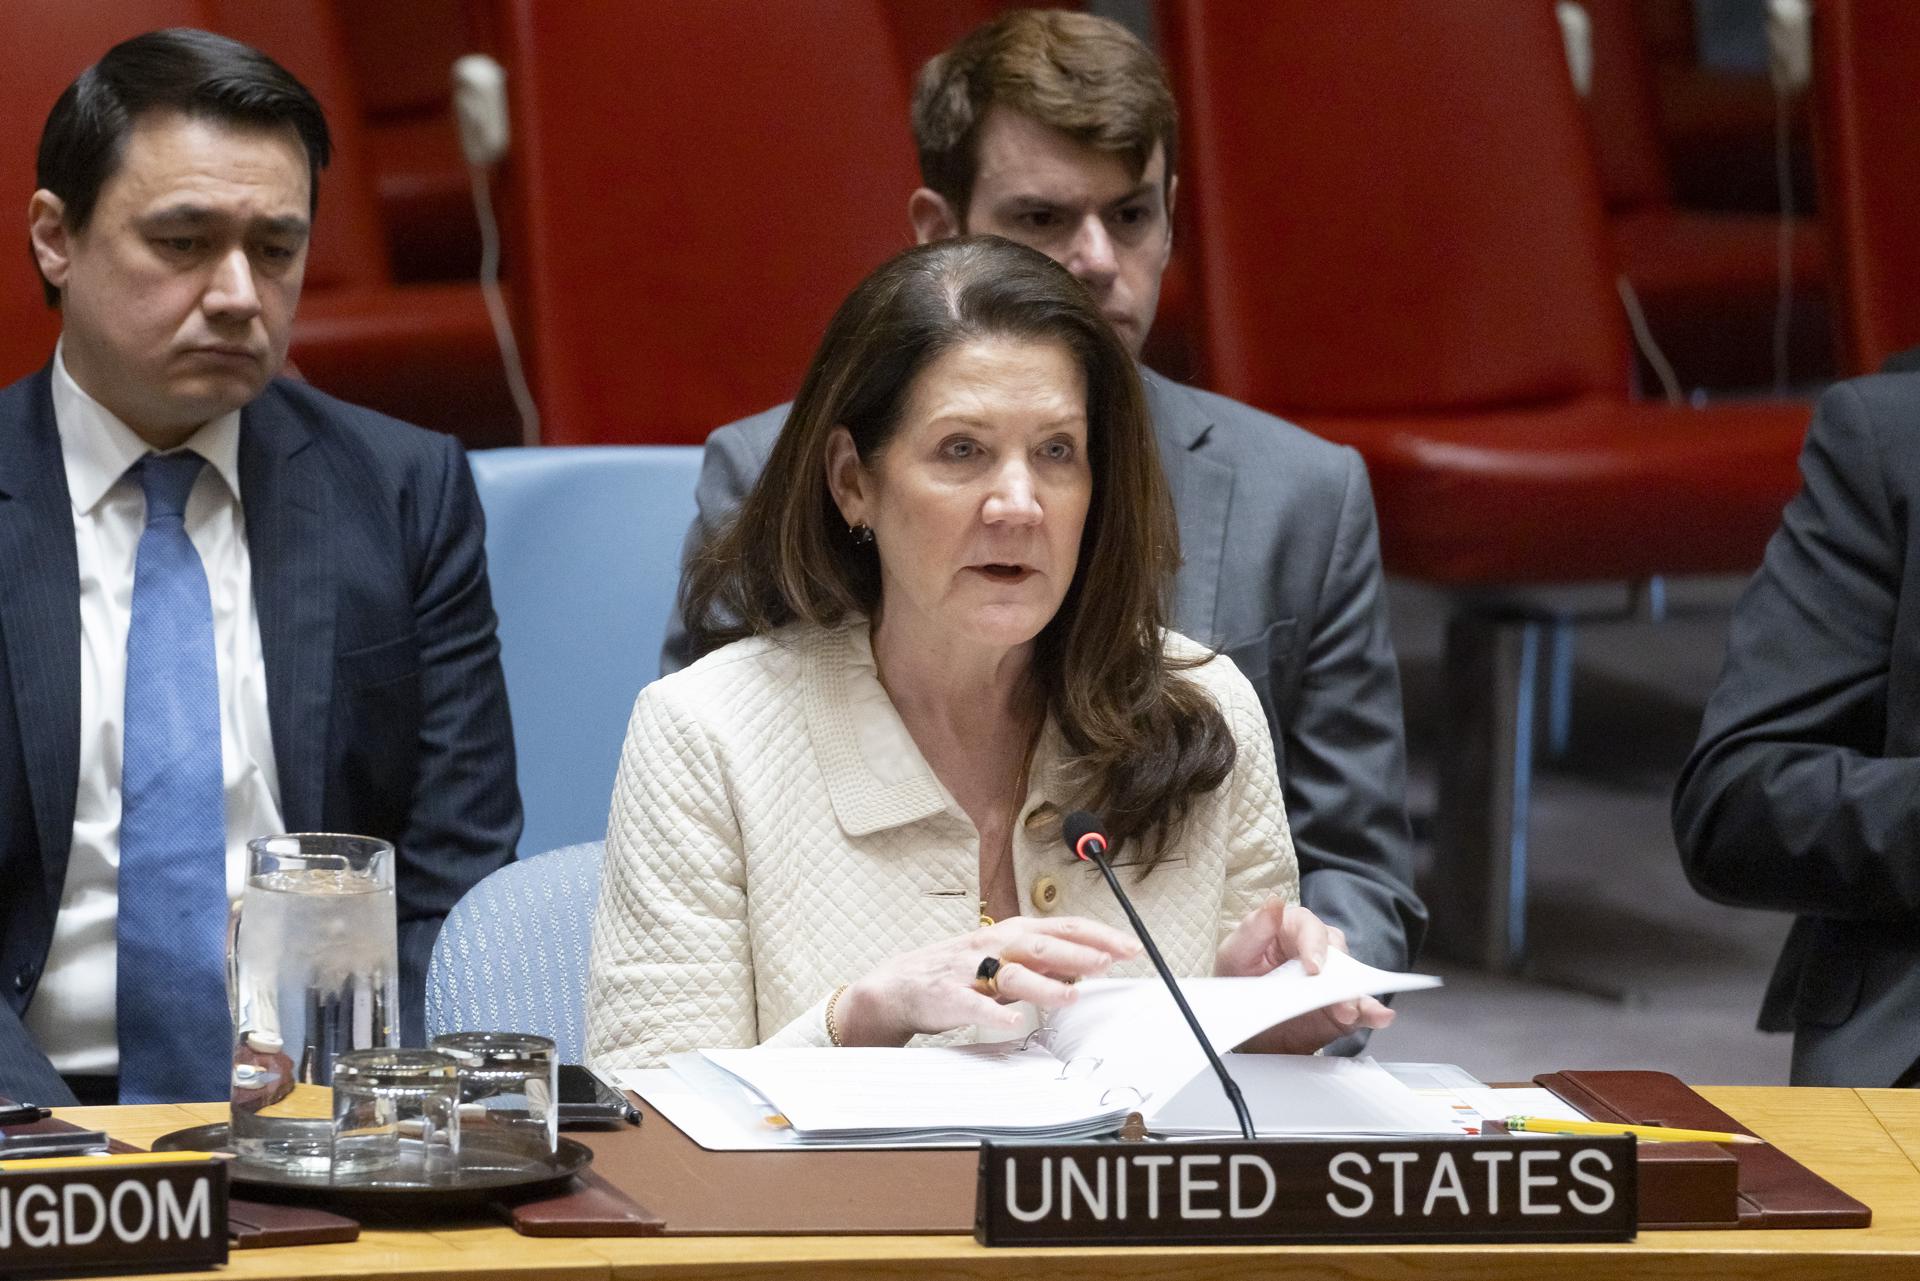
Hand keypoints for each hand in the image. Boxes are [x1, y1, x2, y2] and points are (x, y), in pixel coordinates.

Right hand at [834, 916, 1143, 1046]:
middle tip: (1112, 961)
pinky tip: (1014, 1024)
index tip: (1130, 947)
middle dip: (1079, 952)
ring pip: (1011, 974)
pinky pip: (973, 1005)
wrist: (900, 984)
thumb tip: (1089, 963)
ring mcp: (969, 970)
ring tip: (1071, 996)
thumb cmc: (959, 971)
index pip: (1062, 927)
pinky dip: (993, 1015)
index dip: (1097, 936)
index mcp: (1011, 933)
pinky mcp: (948, 996)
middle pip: (1042, 944)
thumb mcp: (1008, 961)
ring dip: (1043, 984)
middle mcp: (993, 946)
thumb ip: (1045, 962)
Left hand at [1214, 898, 1393, 1053]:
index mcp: (1293, 929)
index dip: (1314, 945)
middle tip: (1333, 995)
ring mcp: (1332, 979)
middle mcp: (1318, 950)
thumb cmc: (1239, 977)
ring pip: (1354, 980)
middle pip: (1338, 952)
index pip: (1310, 928)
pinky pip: (1361, 1008)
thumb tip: (1273, 902)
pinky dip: (1372, 1012)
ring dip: (1356, 996)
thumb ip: (1254, 928)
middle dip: (1338, 974)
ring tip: (1351, 1011)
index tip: (1312, 967)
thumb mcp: (1235, 952)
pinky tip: (1379, 1016)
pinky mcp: (1340, 1006)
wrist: (1243, 1018)